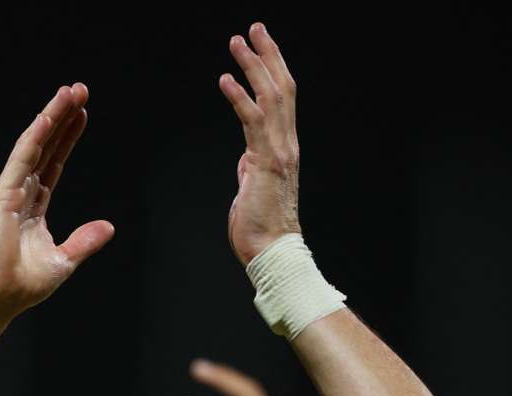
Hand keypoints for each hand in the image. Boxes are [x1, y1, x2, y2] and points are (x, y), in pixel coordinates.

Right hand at [0, 84, 114, 318]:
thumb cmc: (22, 284)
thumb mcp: (63, 260)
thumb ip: (83, 240)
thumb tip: (108, 226)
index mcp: (34, 207)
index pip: (54, 163)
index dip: (68, 138)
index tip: (82, 114)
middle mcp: (20, 193)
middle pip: (45, 146)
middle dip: (62, 117)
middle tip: (79, 89)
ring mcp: (10, 192)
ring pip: (34, 145)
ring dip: (51, 116)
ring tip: (68, 92)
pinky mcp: (2, 196)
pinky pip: (21, 160)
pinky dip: (34, 137)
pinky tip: (48, 117)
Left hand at [218, 22, 300, 267]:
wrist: (272, 252)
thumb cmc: (261, 228)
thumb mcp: (254, 189)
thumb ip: (253, 169)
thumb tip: (247, 159)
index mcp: (284, 149)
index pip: (282, 100)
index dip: (272, 70)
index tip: (259, 46)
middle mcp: (286, 144)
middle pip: (282, 88)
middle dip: (268, 54)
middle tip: (254, 28)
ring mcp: (278, 152)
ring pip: (271, 97)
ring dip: (253, 66)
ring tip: (237, 41)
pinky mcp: (264, 163)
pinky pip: (252, 122)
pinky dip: (239, 98)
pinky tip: (225, 79)